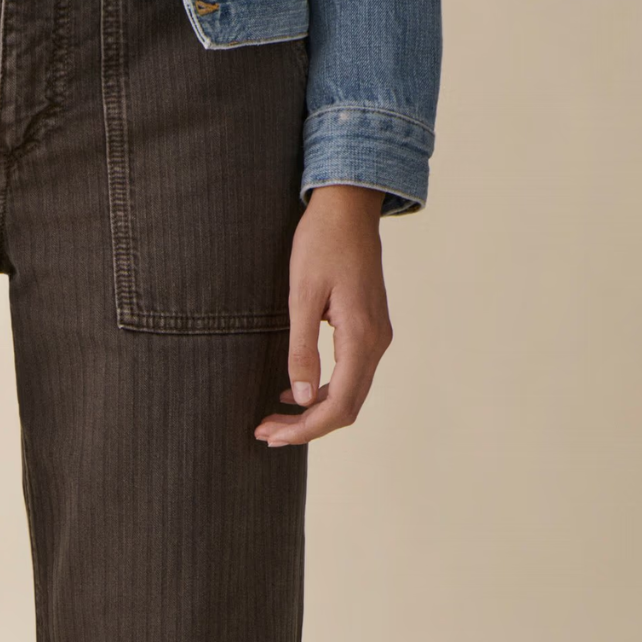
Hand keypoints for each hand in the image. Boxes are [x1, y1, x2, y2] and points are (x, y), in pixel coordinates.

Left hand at [255, 184, 391, 446]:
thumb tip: (303, 399)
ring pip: (349, 394)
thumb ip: (302, 350)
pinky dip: (323, 392)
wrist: (348, 206)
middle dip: (306, 427)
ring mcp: (376, 336)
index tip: (272, 435)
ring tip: (274, 419)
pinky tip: (294, 392)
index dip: (305, 429)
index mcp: (361, 338)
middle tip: (265, 433)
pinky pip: (350, 374)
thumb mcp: (302, 296)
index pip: (339, 406)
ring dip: (314, 412)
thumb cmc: (322, 242)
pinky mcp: (368, 329)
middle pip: (346, 408)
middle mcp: (376, 342)